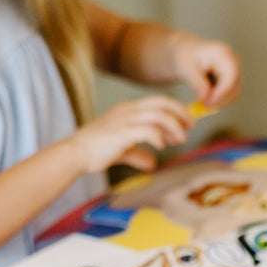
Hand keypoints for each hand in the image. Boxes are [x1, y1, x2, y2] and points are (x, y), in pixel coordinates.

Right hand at [70, 95, 192, 172]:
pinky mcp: (122, 132)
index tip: (186, 124)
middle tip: (191, 127)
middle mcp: (128, 110)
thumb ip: (138, 155)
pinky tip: (161, 147)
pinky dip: (159, 137)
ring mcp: (125, 119)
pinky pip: (148, 129)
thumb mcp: (121, 151)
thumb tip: (152, 164)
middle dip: (181, 113)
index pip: (158, 102)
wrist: (75, 153)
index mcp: (128, 109)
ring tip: (180, 140)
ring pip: (159, 115)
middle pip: (162, 102)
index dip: (175, 110)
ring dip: (174, 126)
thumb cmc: (95, 151)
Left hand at [170, 31, 240, 106]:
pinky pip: (231, 96)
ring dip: (219, 100)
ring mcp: (235, 71)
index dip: (223, 92)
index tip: (209, 103)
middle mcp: (233, 61)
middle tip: (203, 104)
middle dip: (220, 99)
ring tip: (203, 96)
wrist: (187, 54)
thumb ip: (197, 84)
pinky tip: (208, 94)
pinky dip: (220, 99)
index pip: (231, 76)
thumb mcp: (187, 69)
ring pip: (234, 94)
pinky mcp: (234, 80)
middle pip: (235, 87)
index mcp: (223, 53)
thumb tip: (206, 98)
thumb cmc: (186, 58)